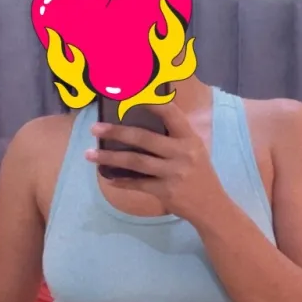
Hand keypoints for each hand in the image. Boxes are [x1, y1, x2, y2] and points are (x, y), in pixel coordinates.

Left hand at [87, 101, 228, 223]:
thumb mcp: (194, 152)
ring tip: (90, 154)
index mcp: (190, 139)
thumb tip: (140, 127)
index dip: (150, 103)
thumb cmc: (200, 175)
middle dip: (117, 132)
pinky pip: (138, 184)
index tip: (129, 95)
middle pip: (144, 138)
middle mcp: (182, 153)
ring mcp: (174, 173)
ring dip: (110, 157)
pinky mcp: (166, 192)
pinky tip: (108, 177)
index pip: (170, 114)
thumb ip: (174, 139)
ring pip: (136, 162)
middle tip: (95, 128)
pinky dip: (121, 181)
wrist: (211, 206)